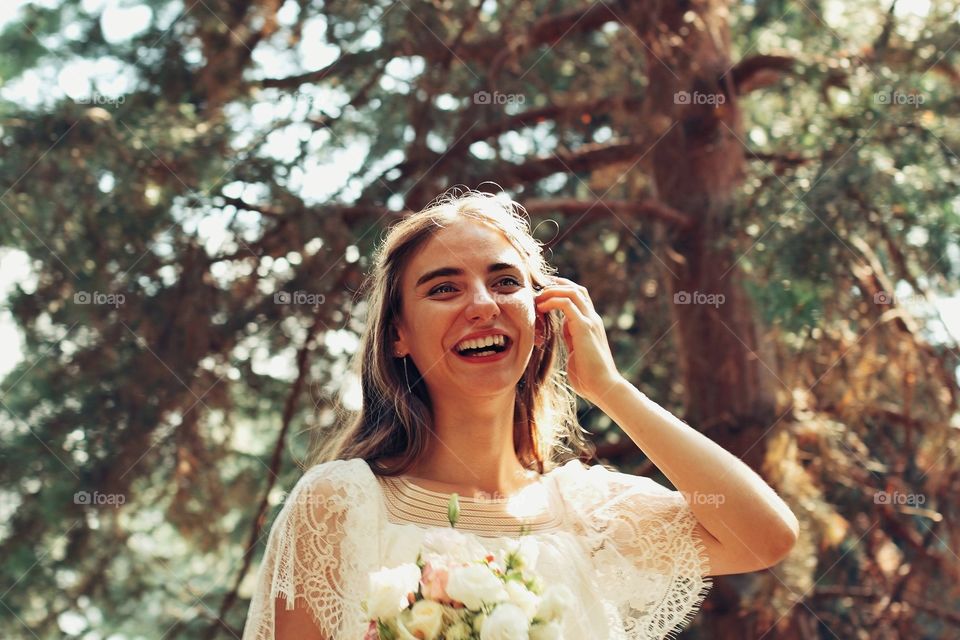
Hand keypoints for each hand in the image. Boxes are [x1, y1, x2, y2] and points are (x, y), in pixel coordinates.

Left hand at [535, 276, 621, 403]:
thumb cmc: (588, 376)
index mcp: (590, 324)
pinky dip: (552, 301)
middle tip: (537, 291)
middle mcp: (592, 319)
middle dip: (555, 285)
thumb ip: (571, 338)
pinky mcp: (584, 327)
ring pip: (572, 292)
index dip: (561, 291)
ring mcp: (590, 321)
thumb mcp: (576, 351)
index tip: (543, 293)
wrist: (602, 386)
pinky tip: (541, 308)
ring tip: (537, 299)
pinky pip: (567, 304)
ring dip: (552, 291)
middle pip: (576, 289)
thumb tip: (562, 331)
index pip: (578, 298)